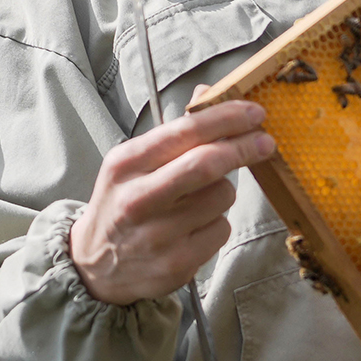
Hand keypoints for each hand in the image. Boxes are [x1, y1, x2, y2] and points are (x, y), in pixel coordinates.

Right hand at [68, 100, 273, 305]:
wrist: (95, 266)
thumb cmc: (121, 204)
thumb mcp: (132, 164)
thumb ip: (172, 133)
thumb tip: (208, 94)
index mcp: (126, 163)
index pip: (184, 131)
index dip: (225, 118)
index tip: (254, 112)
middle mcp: (138, 197)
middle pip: (207, 163)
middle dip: (243, 148)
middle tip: (265, 141)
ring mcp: (158, 233)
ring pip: (222, 197)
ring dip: (223, 192)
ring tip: (200, 199)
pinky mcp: (177, 263)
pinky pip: (221, 229)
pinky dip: (216, 224)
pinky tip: (195, 227)